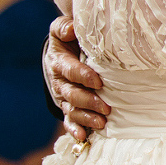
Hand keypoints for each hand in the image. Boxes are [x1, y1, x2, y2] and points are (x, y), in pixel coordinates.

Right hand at [44, 16, 108, 141]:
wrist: (59, 55)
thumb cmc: (67, 40)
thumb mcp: (61, 30)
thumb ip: (65, 27)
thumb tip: (71, 29)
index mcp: (59, 63)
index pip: (70, 71)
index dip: (83, 76)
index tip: (99, 82)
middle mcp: (59, 83)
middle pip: (72, 95)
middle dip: (88, 102)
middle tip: (106, 107)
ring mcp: (63, 97)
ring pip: (72, 110)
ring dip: (86, 118)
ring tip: (101, 123)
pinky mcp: (68, 107)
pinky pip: (69, 120)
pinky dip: (75, 129)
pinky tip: (82, 137)